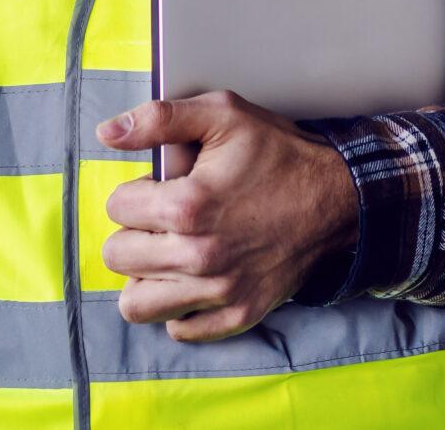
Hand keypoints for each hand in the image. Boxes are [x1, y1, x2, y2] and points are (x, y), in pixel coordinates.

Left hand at [96, 90, 359, 341]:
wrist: (337, 199)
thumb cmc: (277, 153)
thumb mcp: (222, 114)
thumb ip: (159, 118)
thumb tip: (107, 132)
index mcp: (187, 206)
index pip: (115, 208)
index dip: (135, 190)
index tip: (160, 187)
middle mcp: (198, 256)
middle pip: (117, 257)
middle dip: (133, 232)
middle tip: (162, 219)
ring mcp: (219, 291)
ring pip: (137, 305)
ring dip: (145, 276)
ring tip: (167, 253)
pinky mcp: (238, 314)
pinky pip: (179, 329)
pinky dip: (178, 307)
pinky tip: (193, 278)